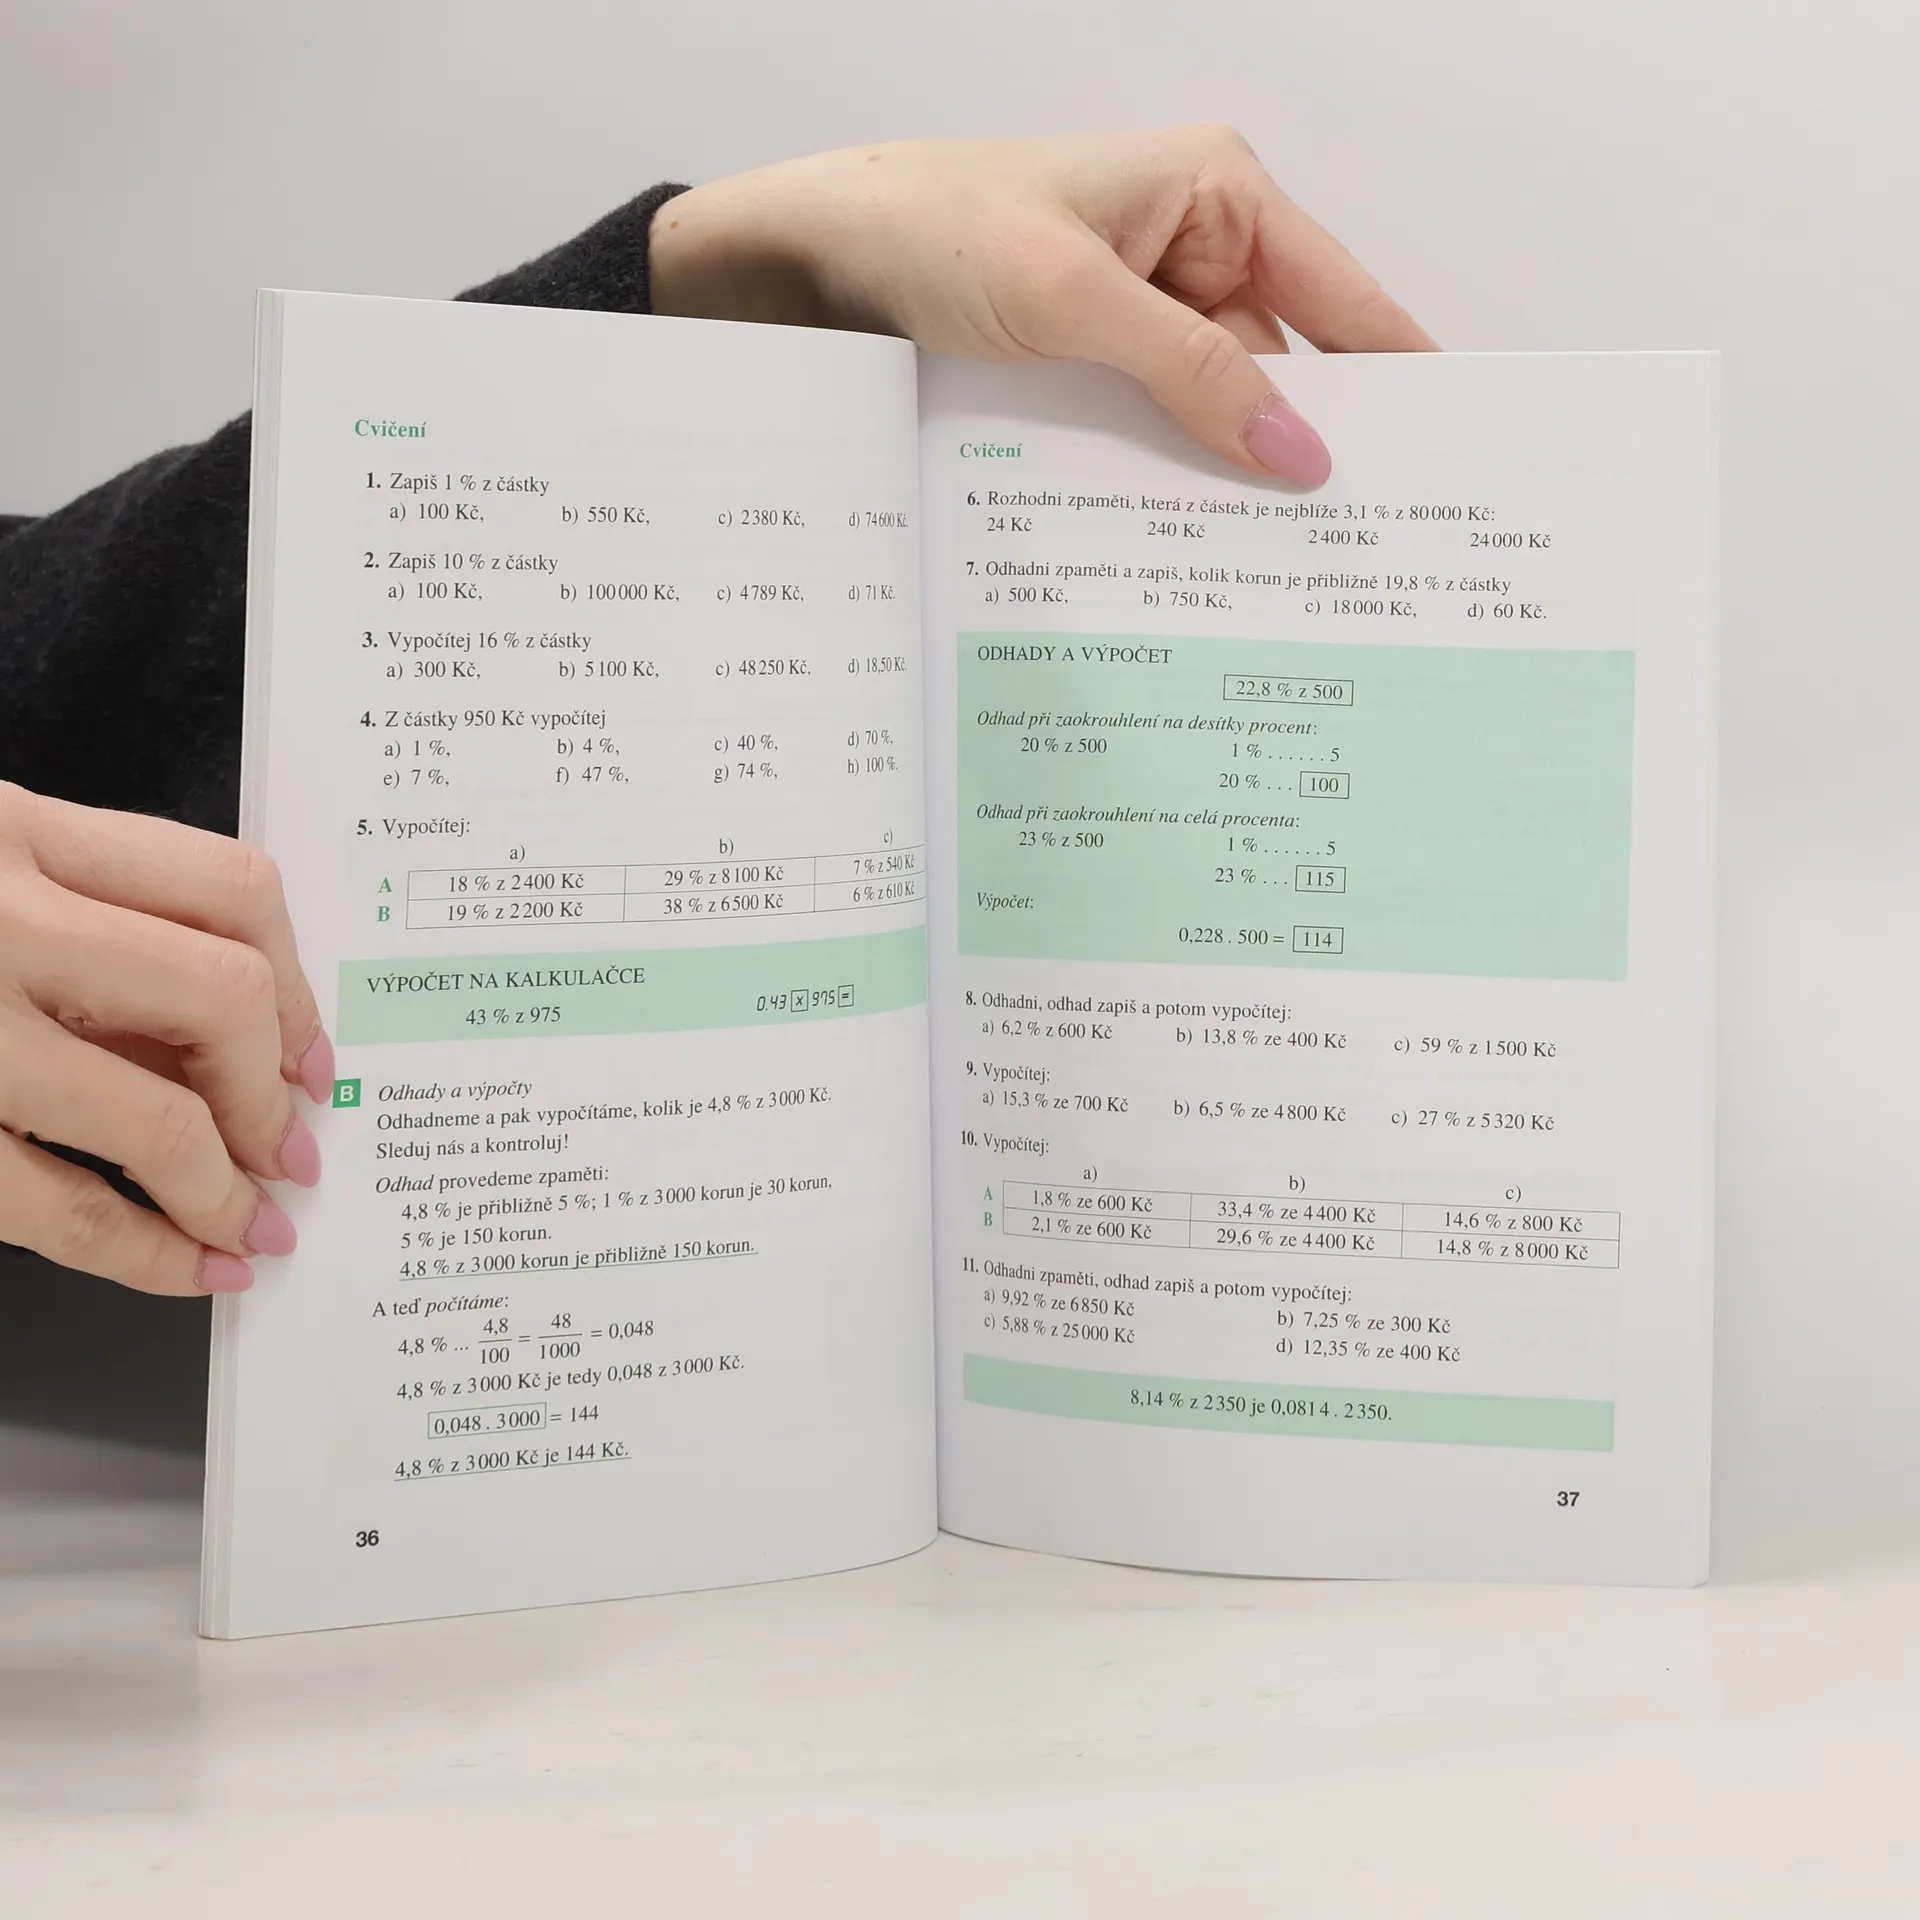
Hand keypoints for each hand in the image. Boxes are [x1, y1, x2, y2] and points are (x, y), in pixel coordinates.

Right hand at [0, 785, 331, 1294]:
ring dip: (226, 1188)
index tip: (312, 1053)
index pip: (229, 887)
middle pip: (220, 993)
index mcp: (14, 830)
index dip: (299, 984)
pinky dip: (145, 1251)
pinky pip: (60, 1206)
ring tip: (251, 1227)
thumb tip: (235, 1039)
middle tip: (290, 1148)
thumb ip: (82, 924)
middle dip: (272, 1089)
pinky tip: (184, 1266)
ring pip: (152, 1115)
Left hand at [649, 125, 1433, 486]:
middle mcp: (1190, 248)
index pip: (1340, 293)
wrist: (809, 260)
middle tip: (1356, 544)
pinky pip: (1150, 426)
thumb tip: (1295, 453)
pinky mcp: (1088, 362)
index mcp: (1214, 192)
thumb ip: (1191, 375)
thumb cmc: (931, 228)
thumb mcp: (1073, 299)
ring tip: (1267, 560)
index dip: (1398, 372)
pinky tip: (1177, 533)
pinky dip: (1158, 475)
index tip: (1451, 449)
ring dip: (1219, 473)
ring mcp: (1137, 311)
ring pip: (1211, 409)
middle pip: (1281, 364)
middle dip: (1302, 445)